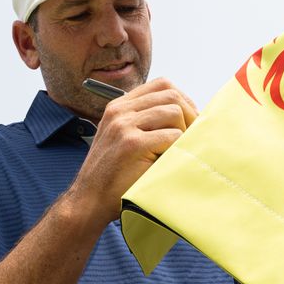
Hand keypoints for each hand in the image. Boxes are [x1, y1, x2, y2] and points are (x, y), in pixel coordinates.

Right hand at [68, 79, 196, 221]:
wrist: (90, 199)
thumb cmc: (112, 173)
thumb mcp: (122, 138)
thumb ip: (145, 121)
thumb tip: (187, 113)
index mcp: (119, 107)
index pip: (162, 84)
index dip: (183, 99)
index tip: (189, 119)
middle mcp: (120, 112)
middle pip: (171, 95)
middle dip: (190, 114)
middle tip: (192, 136)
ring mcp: (124, 126)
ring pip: (174, 113)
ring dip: (183, 133)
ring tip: (177, 151)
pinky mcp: (132, 144)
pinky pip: (172, 136)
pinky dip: (177, 149)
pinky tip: (168, 161)